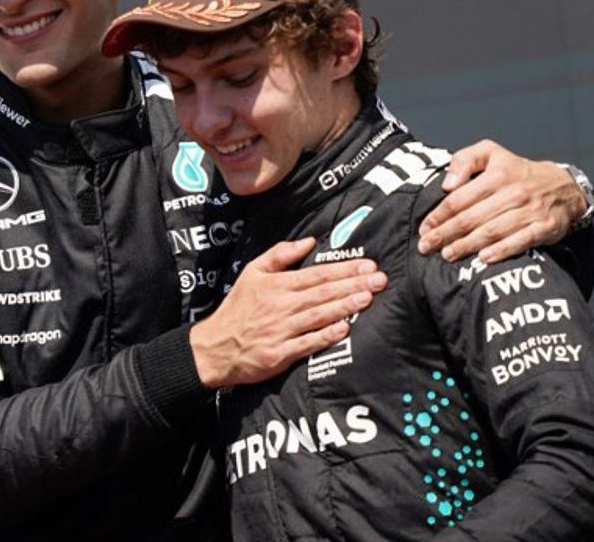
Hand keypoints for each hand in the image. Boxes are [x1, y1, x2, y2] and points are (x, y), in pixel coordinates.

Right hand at [189, 238, 385, 388]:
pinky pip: (306, 343)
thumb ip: (280, 254)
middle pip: (322, 293)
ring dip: (345, 306)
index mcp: (276, 285)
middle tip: (379, 280)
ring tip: (368, 298)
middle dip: (353, 285)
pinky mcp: (279, 354)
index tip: (368, 265)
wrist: (214, 347)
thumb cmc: (237, 309)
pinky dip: (325, 336)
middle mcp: (280, 306)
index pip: (316, 274)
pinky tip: (344, 329)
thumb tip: (309, 241)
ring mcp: (280, 330)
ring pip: (318, 315)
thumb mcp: (252, 272)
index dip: (344, 270)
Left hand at [417, 139, 587, 263]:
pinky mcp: (545, 227)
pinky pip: (521, 241)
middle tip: (427, 247)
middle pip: (472, 217)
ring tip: (447, 254)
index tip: (425, 228)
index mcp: (497, 173)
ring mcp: (530, 210)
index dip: (439, 215)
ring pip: (492, 231)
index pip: (459, 198)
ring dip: (467, 245)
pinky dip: (502, 250)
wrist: (562, 186)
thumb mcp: (491, 152)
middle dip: (446, 234)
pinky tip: (483, 258)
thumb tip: (447, 183)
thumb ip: (465, 160)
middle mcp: (514, 192)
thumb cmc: (516, 171)